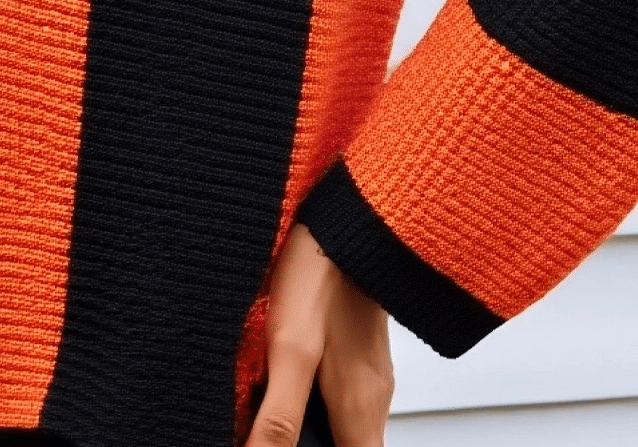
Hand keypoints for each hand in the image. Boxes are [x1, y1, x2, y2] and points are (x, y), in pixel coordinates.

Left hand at [242, 224, 392, 446]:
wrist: (350, 214)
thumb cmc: (321, 275)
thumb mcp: (291, 350)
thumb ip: (280, 416)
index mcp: (361, 412)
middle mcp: (372, 398)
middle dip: (307, 444)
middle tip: (264, 427)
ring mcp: (367, 372)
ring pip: (342, 425)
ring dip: (307, 424)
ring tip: (266, 407)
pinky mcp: (357, 348)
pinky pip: (338, 393)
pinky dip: (311, 397)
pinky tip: (282, 375)